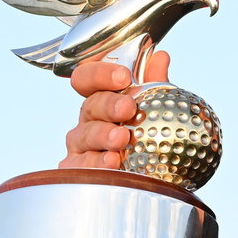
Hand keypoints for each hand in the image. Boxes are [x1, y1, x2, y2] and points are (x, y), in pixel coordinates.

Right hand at [58, 51, 170, 168]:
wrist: (149, 180)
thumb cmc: (146, 139)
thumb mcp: (154, 110)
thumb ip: (155, 85)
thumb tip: (161, 57)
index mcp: (101, 100)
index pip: (87, 78)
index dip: (100, 73)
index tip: (123, 76)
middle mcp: (88, 120)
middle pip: (90, 105)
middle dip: (109, 105)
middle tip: (128, 108)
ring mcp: (80, 146)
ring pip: (84, 135)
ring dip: (103, 135)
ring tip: (121, 139)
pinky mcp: (76, 171)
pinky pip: (81, 166)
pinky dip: (96, 164)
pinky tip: (113, 163)